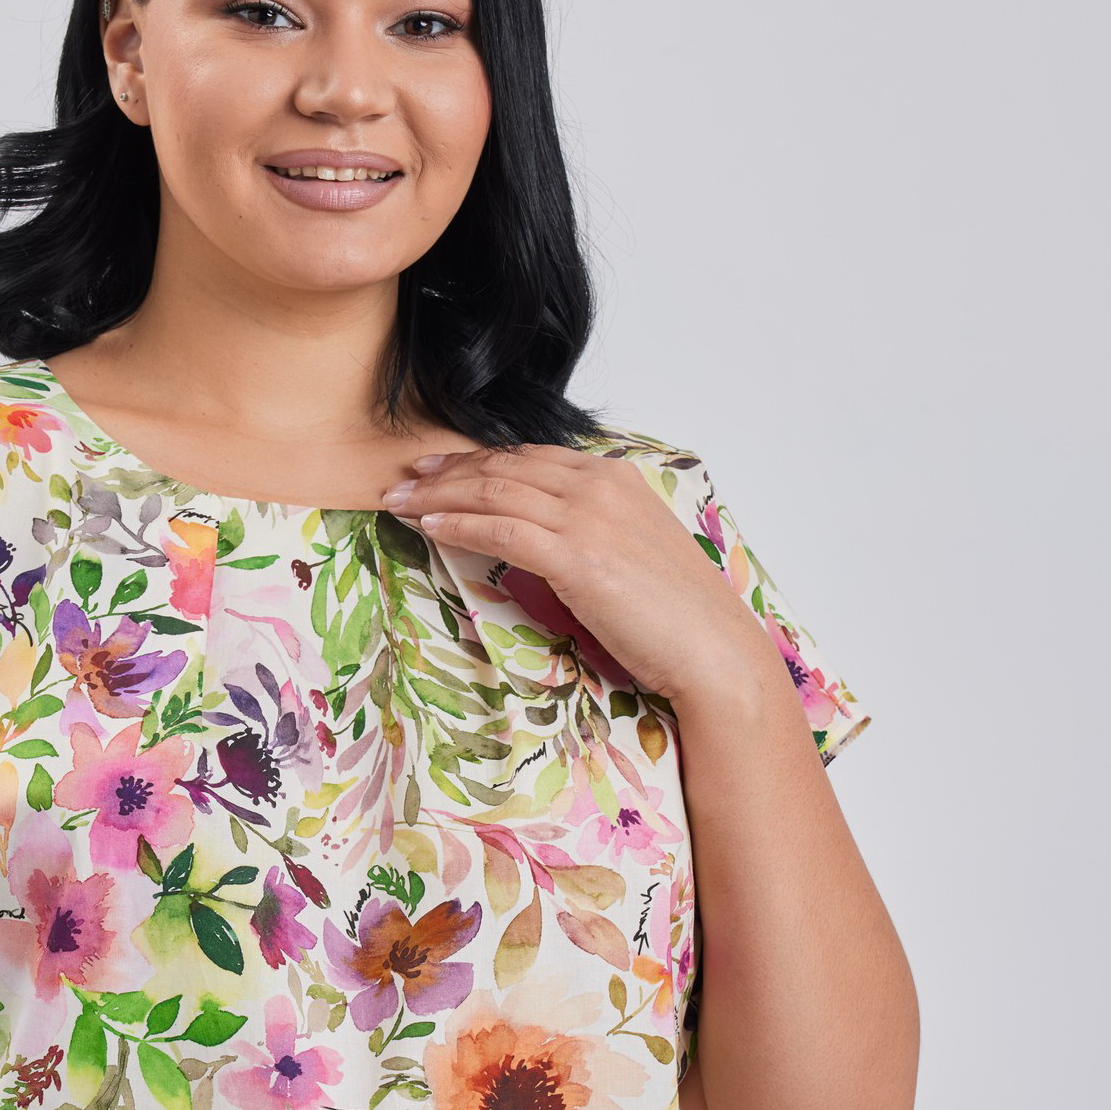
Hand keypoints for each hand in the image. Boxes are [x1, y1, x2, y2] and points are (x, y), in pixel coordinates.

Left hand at [382, 444, 780, 706]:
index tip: (438, 466)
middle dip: (445, 471)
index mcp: (615, 479)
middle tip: (402, 478)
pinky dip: (459, 523)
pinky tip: (428, 526)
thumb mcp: (631, 555)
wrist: (712, 650)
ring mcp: (588, 517)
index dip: (477, 460)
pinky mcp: (576, 555)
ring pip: (495, 491)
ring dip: (438, 494)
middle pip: (504, 467)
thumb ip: (592, 534)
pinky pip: (500, 529)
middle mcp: (599, 487)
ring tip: (399, 501)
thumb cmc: (676, 617)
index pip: (530, 459)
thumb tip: (548, 541)